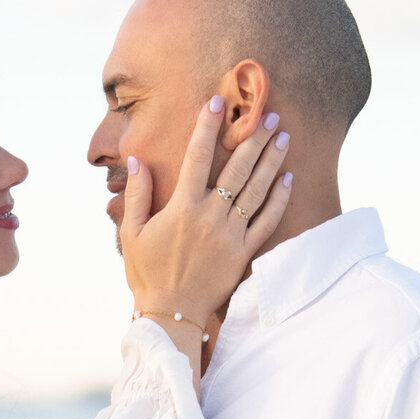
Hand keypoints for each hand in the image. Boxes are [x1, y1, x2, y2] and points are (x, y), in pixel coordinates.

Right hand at [120, 97, 292, 325]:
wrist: (172, 316)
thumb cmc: (147, 274)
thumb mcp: (132, 234)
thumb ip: (136, 195)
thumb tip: (137, 161)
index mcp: (182, 208)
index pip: (197, 157)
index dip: (207, 127)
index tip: (217, 102)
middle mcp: (210, 217)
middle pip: (237, 169)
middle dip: (254, 139)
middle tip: (270, 115)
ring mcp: (230, 235)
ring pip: (257, 190)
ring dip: (272, 161)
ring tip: (284, 136)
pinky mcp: (244, 253)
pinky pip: (267, 222)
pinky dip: (279, 199)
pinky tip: (287, 179)